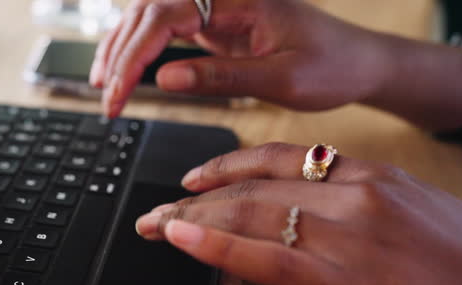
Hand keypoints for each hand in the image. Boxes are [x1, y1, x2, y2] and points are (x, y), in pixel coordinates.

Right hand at [90, 0, 389, 117]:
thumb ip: (221, 77)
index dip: (135, 55)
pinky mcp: (215, 23)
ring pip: (150, 16)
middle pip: (150, 11)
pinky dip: (140, 50)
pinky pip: (165, 29)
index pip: (167, 16)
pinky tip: (123, 70)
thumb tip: (163, 79)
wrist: (359, 62)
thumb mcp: (281, 80)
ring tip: (102, 84)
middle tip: (106, 98)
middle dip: (120, 54)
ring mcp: (218, 6)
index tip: (118, 92)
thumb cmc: (332, 67)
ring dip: (121, 48)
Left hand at [134, 142, 461, 284]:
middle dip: (196, 200)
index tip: (196, 178)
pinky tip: (181, 239)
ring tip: (156, 228)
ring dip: (191, 221)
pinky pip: (267, 257)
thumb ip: (363, 211)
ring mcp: (353, 237)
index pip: (282, 159)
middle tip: (158, 211)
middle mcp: (358, 195)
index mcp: (375, 176)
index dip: (228, 166)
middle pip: (254, 188)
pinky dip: (216, 246)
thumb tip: (312, 217)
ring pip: (251, 216)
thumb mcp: (419, 221)